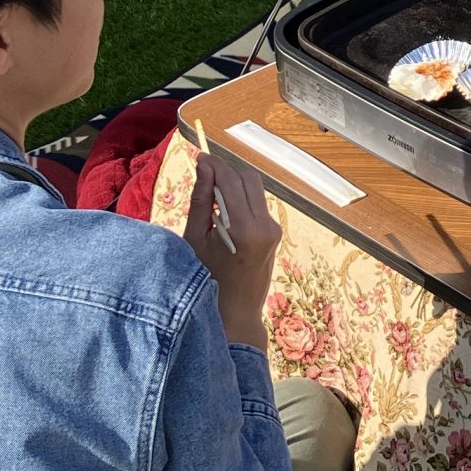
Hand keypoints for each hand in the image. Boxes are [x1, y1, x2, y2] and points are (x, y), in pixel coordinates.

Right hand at [177, 151, 281, 348]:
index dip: (214, 165)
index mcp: (243, 229)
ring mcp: (273, 229)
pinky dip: (241, 200)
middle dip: (226, 172)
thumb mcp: (196, 239)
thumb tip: (203, 166)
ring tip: (212, 201)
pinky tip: (224, 215)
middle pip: (247, 178)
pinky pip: (258, 203)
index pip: (230, 181)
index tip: (199, 158)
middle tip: (204, 178)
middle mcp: (264, 226)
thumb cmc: (207, 280)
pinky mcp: (275, 233)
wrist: (235, 313)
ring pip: (255, 188)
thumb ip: (201, 200)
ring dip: (234, 185)